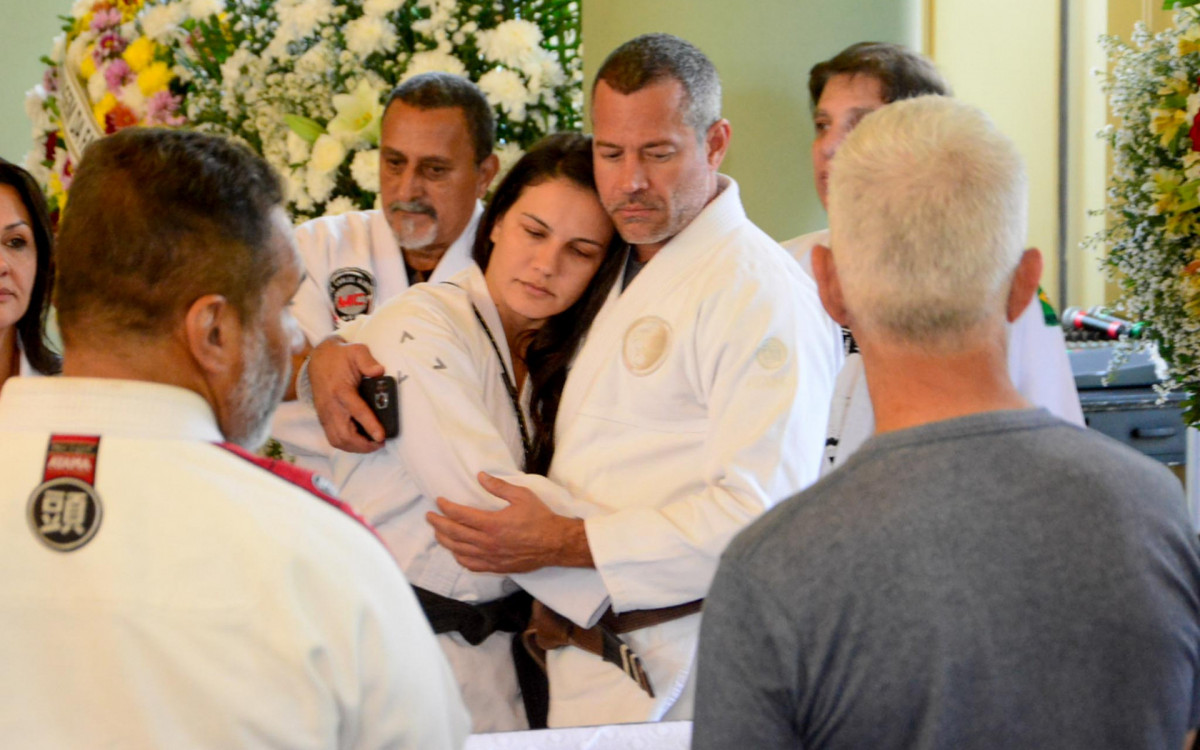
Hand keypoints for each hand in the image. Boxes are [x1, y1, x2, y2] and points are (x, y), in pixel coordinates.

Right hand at [310, 335, 386, 451]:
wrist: (319, 359)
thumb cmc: (341, 357)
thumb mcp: (357, 351)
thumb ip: (368, 361)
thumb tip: (379, 371)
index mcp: (341, 390)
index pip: (357, 411)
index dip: (370, 425)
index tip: (381, 436)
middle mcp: (331, 405)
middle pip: (344, 434)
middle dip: (363, 444)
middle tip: (380, 443)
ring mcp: (325, 413)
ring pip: (337, 440)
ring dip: (355, 447)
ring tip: (372, 445)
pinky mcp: (323, 418)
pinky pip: (333, 437)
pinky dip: (347, 444)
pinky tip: (359, 442)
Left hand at [427, 472, 592, 572]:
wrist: (555, 544)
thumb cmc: (540, 518)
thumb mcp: (522, 496)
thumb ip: (498, 486)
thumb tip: (480, 476)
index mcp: (491, 523)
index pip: (459, 515)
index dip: (445, 507)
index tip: (439, 501)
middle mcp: (487, 542)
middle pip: (453, 534)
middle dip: (438, 524)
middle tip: (430, 516)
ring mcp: (490, 557)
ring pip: (458, 551)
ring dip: (445, 540)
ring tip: (438, 532)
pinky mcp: (496, 567)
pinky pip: (470, 564)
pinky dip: (459, 557)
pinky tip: (456, 551)